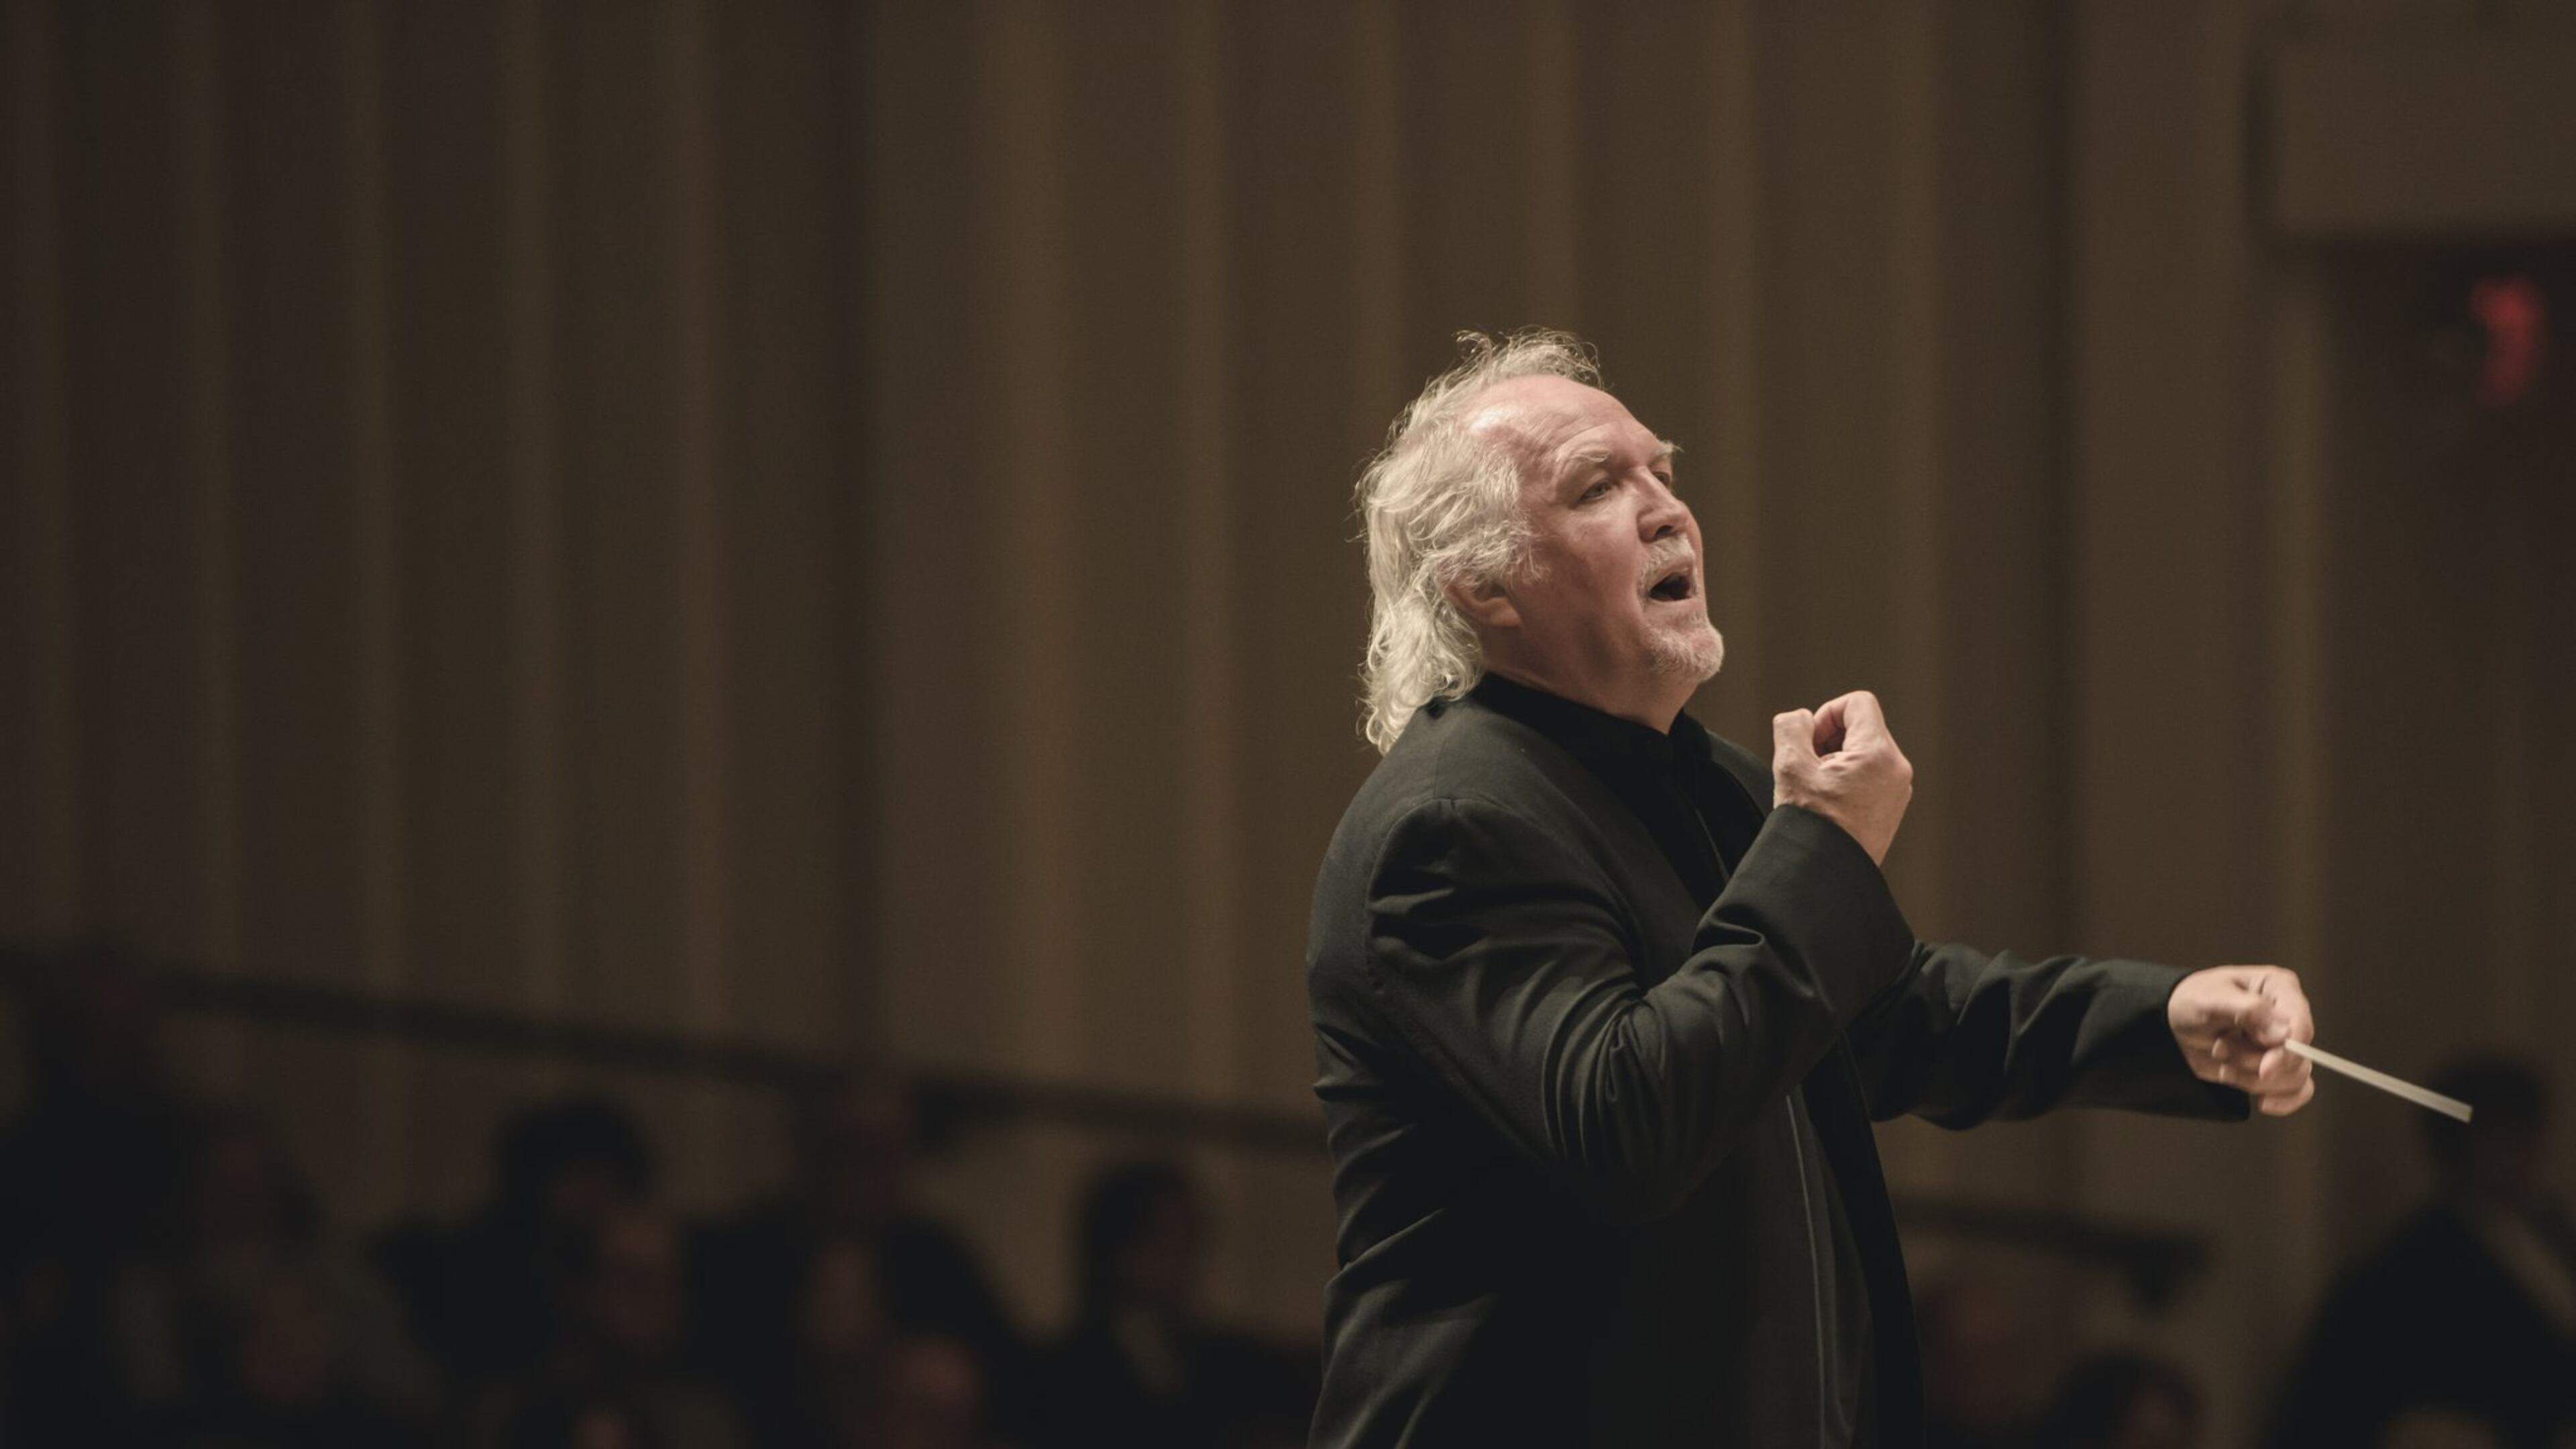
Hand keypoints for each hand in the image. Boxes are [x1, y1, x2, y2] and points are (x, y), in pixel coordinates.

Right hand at [1771, 691, 1912, 864]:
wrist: (1828, 875)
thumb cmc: (1812, 826)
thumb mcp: (1790, 767)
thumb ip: (1791, 728)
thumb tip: (1800, 718)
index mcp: (1878, 754)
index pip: (1858, 703)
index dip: (1827, 713)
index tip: (1809, 741)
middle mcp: (1896, 769)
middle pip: (1862, 727)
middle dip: (1829, 739)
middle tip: (1809, 766)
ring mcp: (1898, 790)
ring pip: (1865, 752)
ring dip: (1836, 760)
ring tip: (1817, 789)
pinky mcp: (1892, 808)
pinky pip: (1871, 775)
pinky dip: (1848, 779)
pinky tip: (1829, 803)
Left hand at [2167, 965, 2315, 1115]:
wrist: (2174, 1023)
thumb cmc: (2193, 1000)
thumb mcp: (2212, 999)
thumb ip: (2249, 1011)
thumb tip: (2285, 1034)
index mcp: (2280, 989)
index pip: (2300, 1026)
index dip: (2287, 1052)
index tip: (2264, 1070)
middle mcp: (2288, 1016)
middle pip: (2297, 1057)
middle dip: (2255, 1063)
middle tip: (2219, 1048)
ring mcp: (2283, 1044)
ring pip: (2293, 1077)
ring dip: (2252, 1078)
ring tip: (2221, 1057)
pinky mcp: (2276, 1067)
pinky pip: (2297, 1091)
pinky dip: (2282, 1101)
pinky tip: (2262, 1103)